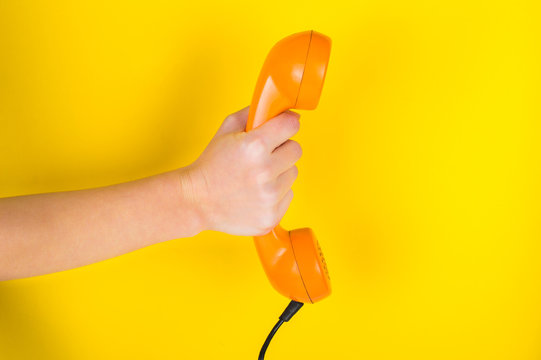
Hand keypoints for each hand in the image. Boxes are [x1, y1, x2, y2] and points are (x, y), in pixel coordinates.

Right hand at [181, 107, 301, 235]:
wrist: (196, 200)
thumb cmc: (211, 165)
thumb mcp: (227, 129)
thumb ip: (253, 113)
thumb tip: (280, 107)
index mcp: (255, 146)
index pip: (292, 125)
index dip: (285, 125)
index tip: (281, 129)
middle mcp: (266, 171)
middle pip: (296, 150)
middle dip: (281, 150)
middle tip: (262, 156)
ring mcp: (270, 197)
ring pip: (292, 174)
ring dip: (279, 173)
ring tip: (256, 177)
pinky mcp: (271, 216)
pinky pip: (288, 195)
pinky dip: (276, 194)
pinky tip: (256, 193)